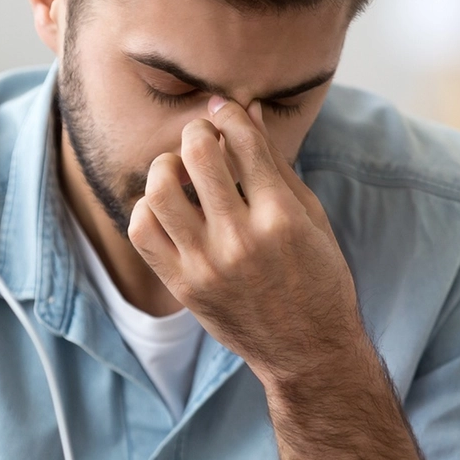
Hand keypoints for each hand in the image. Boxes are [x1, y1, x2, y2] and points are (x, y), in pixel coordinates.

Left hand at [129, 96, 365, 381]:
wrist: (307, 350)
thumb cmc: (318, 277)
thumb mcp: (310, 216)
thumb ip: (275, 163)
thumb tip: (249, 109)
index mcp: (281, 217)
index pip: (242, 140)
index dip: (229, 113)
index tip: (225, 111)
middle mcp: (241, 239)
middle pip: (197, 154)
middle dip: (198, 132)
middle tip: (203, 139)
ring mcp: (207, 265)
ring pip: (160, 188)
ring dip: (166, 166)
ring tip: (180, 171)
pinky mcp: (183, 286)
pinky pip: (142, 230)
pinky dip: (147, 208)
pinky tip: (166, 207)